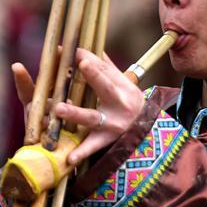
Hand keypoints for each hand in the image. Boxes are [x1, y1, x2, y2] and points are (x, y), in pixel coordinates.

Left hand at [51, 48, 144, 165]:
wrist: (148, 131)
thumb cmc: (130, 102)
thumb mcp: (124, 84)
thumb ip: (106, 67)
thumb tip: (86, 47)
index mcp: (122, 86)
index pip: (106, 69)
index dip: (90, 58)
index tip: (74, 49)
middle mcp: (119, 104)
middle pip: (106, 88)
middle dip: (95, 75)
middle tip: (81, 63)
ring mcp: (112, 124)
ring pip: (92, 117)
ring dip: (76, 113)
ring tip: (58, 108)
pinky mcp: (106, 141)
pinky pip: (92, 147)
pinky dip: (81, 153)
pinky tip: (68, 158)